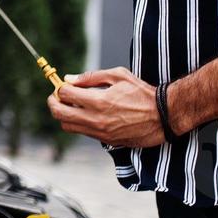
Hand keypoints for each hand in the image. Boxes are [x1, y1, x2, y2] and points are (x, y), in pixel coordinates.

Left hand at [47, 67, 165, 147]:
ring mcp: (100, 132)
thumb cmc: (142, 93)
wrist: (163, 116)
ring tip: (70, 105)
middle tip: (56, 96)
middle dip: (53, 102)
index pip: (65, 94)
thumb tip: (70, 79)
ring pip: (68, 126)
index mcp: (99, 101)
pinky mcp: (106, 140)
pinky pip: (82, 132)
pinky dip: (78, 122)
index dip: (59, 88)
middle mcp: (96, 119)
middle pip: (60, 114)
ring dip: (63, 114)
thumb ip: (91, 77)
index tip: (62, 85)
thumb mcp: (118, 76)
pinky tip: (85, 113)